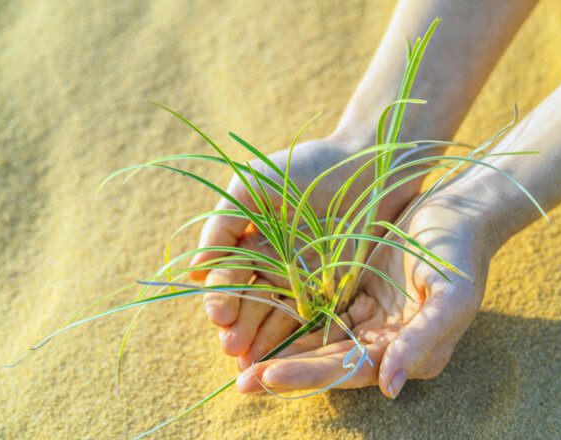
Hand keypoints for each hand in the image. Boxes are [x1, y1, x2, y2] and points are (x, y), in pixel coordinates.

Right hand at [193, 135, 424, 359]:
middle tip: (231, 346)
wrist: (366, 162)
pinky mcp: (334, 290)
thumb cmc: (305, 167)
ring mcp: (303, 280)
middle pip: (248, 303)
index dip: (221, 295)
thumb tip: (194, 271)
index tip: (219, 313)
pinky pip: (313, 318)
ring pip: (276, 317)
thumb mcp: (252, 186)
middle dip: (237, 325)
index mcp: (249, 241)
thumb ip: (223, 225)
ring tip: (249, 362)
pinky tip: (286, 357)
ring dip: (261, 340)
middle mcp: (272, 265)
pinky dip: (298, 339)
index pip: (228, 276)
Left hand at [234, 181, 502, 397]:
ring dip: (282, 351)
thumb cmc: (460, 253)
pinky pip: (318, 310)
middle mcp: (386, 343)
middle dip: (286, 372)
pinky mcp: (355, 294)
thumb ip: (423, 341)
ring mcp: (369, 319)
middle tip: (242, 382)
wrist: (458, 211)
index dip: (312, 375)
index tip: (270, 376)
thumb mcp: (451, 297)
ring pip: (318, 340)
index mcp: (411, 353)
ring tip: (238, 361)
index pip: (353, 370)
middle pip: (329, 361)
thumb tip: (390, 388)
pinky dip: (290, 319)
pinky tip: (257, 322)